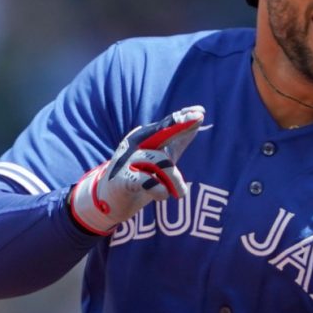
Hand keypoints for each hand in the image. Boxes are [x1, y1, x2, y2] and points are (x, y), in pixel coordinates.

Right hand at [69, 106, 204, 234]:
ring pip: (163, 164)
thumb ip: (178, 141)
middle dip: (180, 125)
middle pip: (161, 133)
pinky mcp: (123, 180)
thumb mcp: (160, 157)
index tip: (201, 112)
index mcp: (144, 137)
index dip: (183, 118)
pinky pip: (150, 183)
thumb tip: (200, 118)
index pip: (166, 124)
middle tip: (199, 117)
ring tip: (180, 192)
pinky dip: (161, 191)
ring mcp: (127, 161)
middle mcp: (135, 144)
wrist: (110, 200)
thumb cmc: (140, 175)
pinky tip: (162, 195)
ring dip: (176, 180)